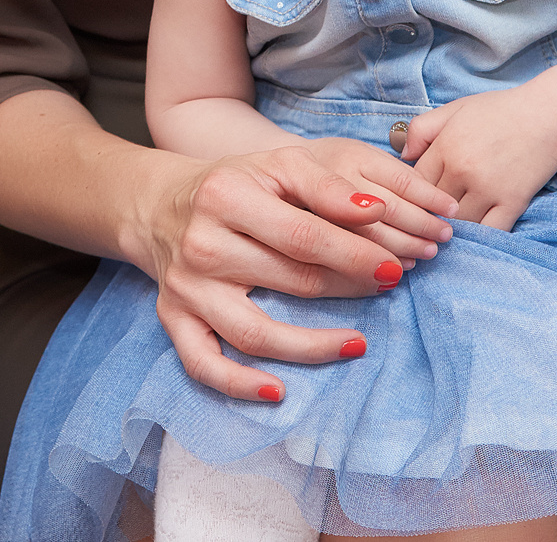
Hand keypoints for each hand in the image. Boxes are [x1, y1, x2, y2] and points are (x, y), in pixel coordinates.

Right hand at [138, 141, 453, 401]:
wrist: (161, 206)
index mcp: (226, 196)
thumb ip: (326, 184)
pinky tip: (278, 391)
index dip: (357, 253)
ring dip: (313, 347)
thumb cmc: (234, 185)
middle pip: (290, 281)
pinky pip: (204, 364)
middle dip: (350, 288)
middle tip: (389, 287)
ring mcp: (187, 288)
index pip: (304, 235)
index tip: (395, 264)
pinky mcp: (173, 319)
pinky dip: (239, 384)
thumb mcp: (277, 165)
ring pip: (256, 332)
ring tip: (357, 343)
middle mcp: (202, 244)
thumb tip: (377, 212)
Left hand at [399, 90, 556, 228]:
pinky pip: (488, 231)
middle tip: (427, 218)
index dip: (412, 193)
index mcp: (445, 147)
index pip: (415, 183)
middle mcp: (463, 171)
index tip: (414, 198)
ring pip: (456, 223)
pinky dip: (478, 237)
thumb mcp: (454, 109)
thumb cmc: (499, 111)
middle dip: (428, 212)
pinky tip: (473, 236)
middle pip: (432, 206)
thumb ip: (422, 129)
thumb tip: (403, 156)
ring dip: (450, 227)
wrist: (547, 116)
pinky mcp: (511, 203)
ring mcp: (488, 190)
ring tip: (446, 229)